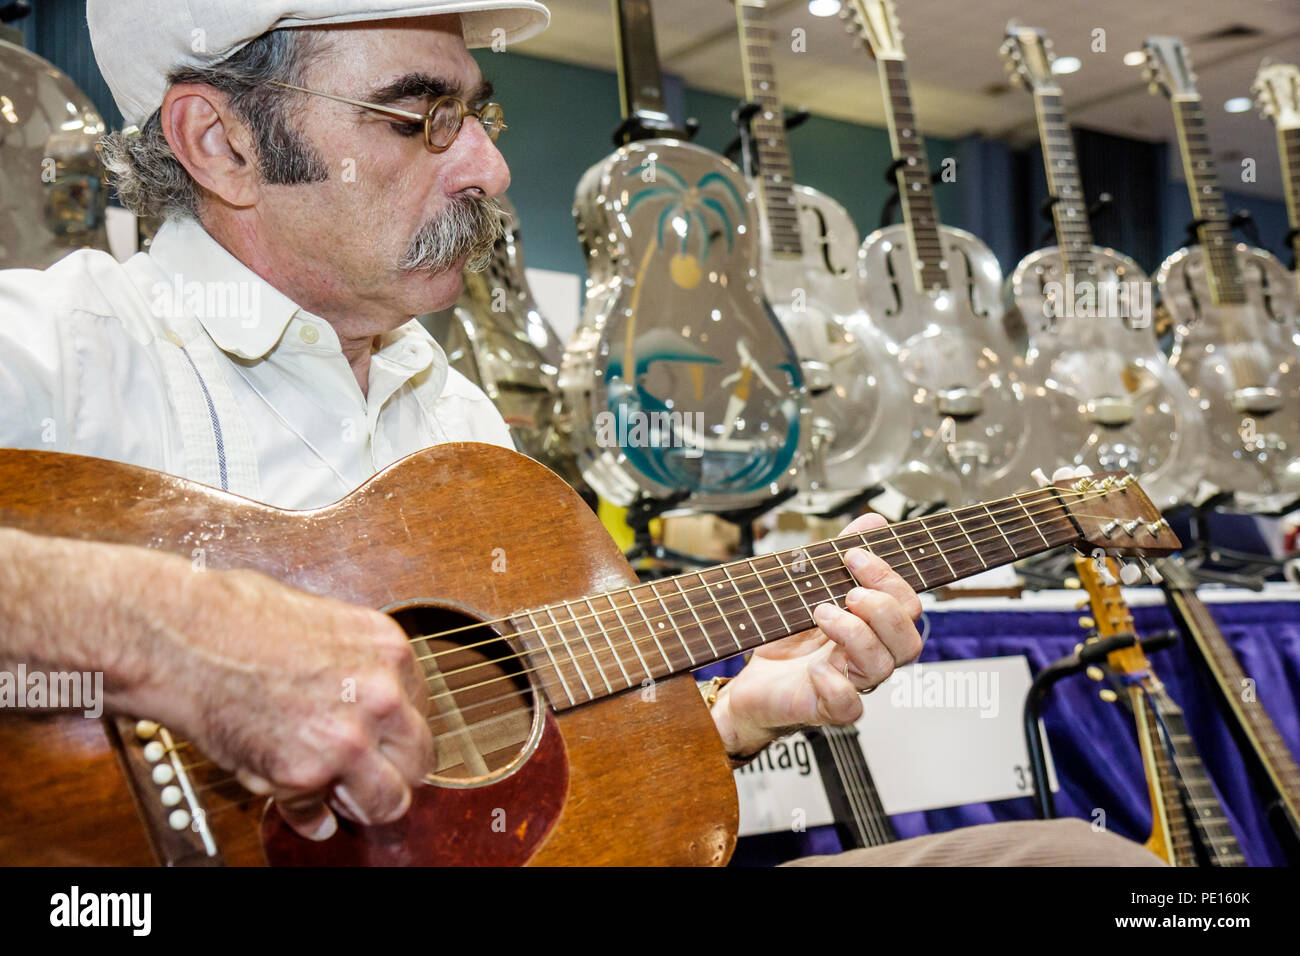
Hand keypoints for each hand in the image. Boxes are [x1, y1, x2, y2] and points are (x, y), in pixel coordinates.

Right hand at [129, 566, 431, 841]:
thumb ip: (356, 665)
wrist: (177, 633)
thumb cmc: (235, 617)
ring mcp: (346, 737)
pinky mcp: (304, 772)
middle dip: (393, 772)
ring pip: (389, 800)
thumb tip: (368, 706)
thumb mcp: (324, 624)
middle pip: (418, 760)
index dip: (396, 732)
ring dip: (363, 803)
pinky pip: (319, 813)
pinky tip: (297, 801)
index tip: (382, 742)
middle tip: (367, 776)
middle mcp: (381, 694)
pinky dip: (306, 815)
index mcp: (389, 650)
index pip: (421, 711)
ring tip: (340, 796)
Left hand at [710, 513, 922, 757]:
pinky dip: (835, 684)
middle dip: (881, 608)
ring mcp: (852, 684)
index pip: (908, 606)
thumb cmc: (786, 640)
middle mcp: (870, 657)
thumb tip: (872, 520)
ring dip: (854, 634)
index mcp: (874, 629)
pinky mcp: (827, 708)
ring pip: (883, 667)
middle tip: (847, 592)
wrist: (752, 684)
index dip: (890, 579)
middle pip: (908, 640)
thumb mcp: (808, 589)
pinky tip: (816, 668)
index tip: (854, 555)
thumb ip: (840, 556)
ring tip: (821, 615)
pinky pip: (849, 706)